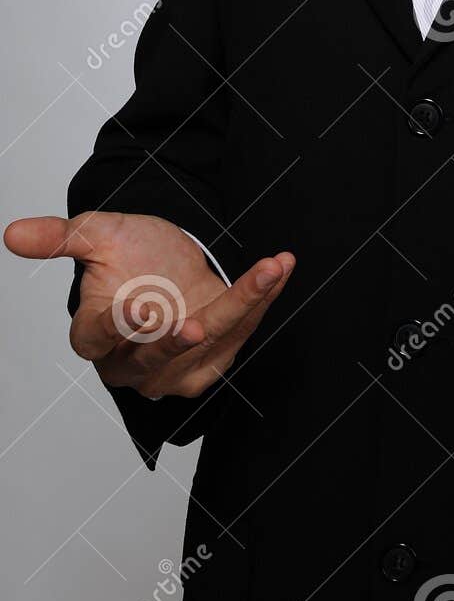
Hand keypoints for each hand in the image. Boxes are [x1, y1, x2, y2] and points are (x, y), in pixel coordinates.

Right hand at [4, 211, 294, 399]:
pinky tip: (279, 266)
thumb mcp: (97, 235)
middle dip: (175, 343)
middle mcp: (133, 361)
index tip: (138, 307)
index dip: (116, 327)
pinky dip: (263, 299)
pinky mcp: (214, 360)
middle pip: (151, 360)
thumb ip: (60, 238)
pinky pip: (242, 332)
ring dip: (242, 308)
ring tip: (266, 271)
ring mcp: (176, 367)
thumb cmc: (130, 254)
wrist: (172, 259)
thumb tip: (12, 233)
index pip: (97, 338)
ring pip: (207, 347)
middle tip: (195, 324)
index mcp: (96, 333)